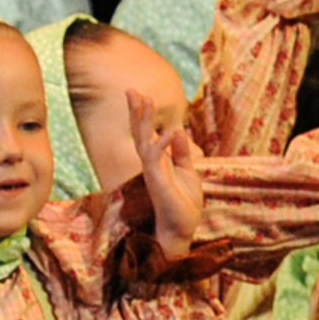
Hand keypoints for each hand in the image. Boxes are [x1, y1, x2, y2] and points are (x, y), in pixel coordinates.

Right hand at [130, 91, 205, 259]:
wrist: (180, 229)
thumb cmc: (183, 204)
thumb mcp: (188, 172)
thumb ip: (182, 153)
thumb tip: (178, 130)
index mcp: (158, 162)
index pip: (147, 134)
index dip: (143, 116)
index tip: (140, 96)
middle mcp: (151, 164)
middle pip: (139, 133)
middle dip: (136, 112)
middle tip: (130, 90)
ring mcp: (152, 171)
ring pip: (143, 140)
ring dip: (143, 120)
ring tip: (144, 99)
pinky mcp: (157, 180)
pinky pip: (156, 157)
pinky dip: (164, 143)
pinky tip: (171, 130)